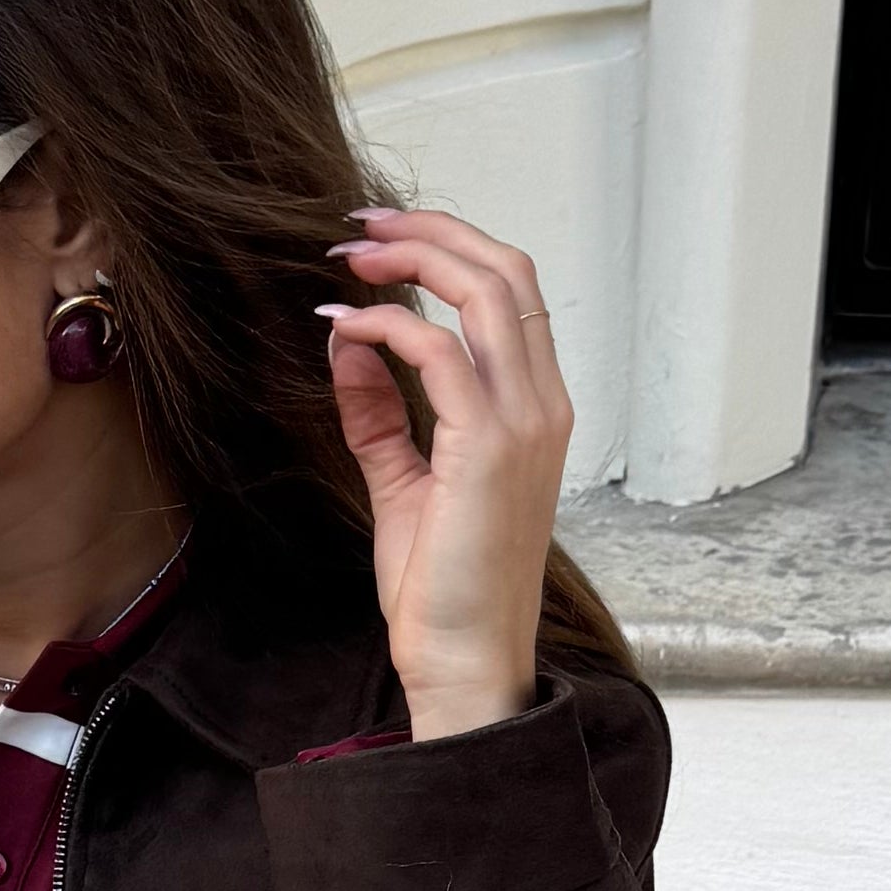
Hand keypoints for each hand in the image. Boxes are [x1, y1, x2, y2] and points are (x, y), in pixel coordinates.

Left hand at [318, 202, 572, 741]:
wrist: (461, 659)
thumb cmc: (442, 586)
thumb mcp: (403, 482)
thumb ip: (379, 413)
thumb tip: (348, 344)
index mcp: (536, 408)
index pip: (510, 291)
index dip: (447, 249)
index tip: (379, 243)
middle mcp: (543, 405)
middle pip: (506, 271)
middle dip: (431, 233)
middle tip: (360, 230)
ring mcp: (525, 423)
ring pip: (485, 292)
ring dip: (414, 261)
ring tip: (352, 260)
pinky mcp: (490, 448)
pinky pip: (439, 352)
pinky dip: (390, 326)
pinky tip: (347, 330)